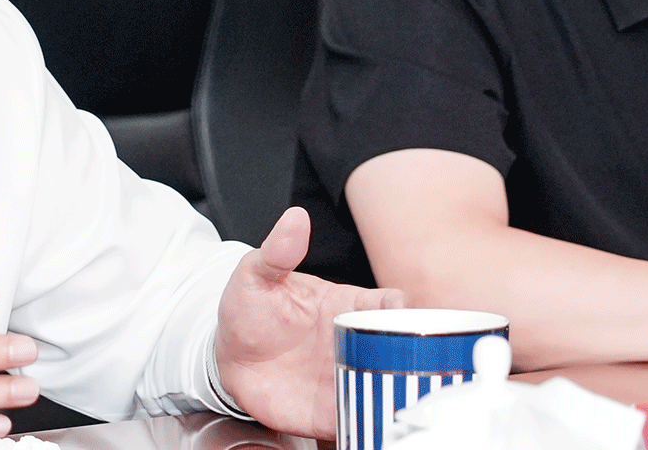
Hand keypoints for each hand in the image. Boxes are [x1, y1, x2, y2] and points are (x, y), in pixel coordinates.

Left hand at [216, 206, 402, 438]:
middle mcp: (358, 344)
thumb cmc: (248, 312)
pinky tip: (381, 429)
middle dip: (420, 360)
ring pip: (394, 389)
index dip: (410, 312)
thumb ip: (278, 251)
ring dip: (405, 396)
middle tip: (420, 368)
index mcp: (349, 307)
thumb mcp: (257, 275)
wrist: (227, 359)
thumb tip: (294, 218)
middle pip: (405, 352)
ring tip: (408, 402)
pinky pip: (368, 423)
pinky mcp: (337, 412)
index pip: (395, 306)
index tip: (410, 320)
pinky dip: (378, 428)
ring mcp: (350, 378)